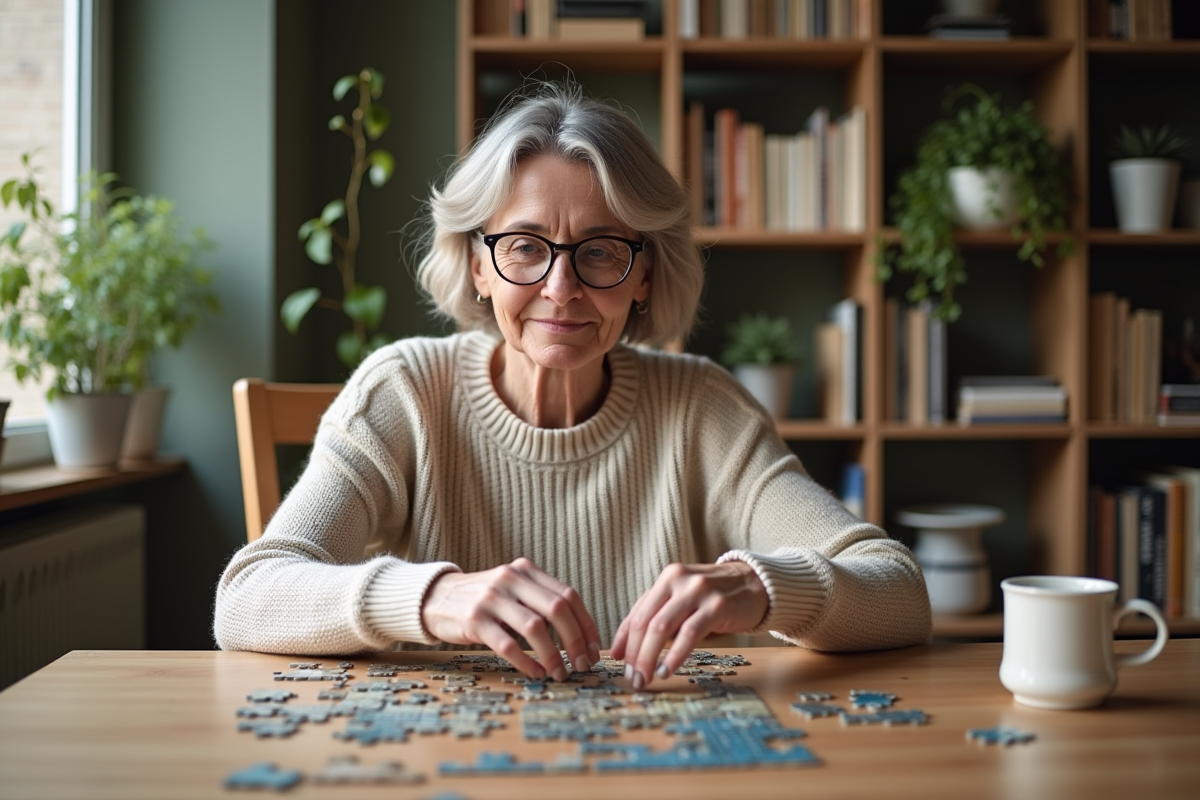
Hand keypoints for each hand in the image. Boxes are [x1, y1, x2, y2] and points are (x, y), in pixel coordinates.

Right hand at [420, 557, 600, 680]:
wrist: (434, 599)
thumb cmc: (482, 600)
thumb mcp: (512, 589)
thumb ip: (539, 601)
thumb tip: (580, 636)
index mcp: (525, 570)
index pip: (568, 595)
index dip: (586, 624)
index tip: (595, 649)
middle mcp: (510, 578)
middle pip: (557, 609)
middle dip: (575, 640)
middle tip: (582, 664)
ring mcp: (491, 598)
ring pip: (535, 628)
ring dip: (554, 655)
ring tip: (560, 673)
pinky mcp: (474, 620)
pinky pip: (508, 645)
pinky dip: (527, 662)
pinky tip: (536, 672)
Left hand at [610, 561, 767, 689]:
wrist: (756, 584)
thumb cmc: (715, 596)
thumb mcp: (684, 599)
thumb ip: (657, 615)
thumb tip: (623, 648)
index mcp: (667, 578)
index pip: (638, 612)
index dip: (624, 640)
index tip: (617, 662)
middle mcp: (679, 580)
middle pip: (646, 621)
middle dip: (635, 654)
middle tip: (632, 678)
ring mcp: (698, 591)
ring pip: (662, 627)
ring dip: (649, 657)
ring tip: (646, 678)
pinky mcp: (717, 607)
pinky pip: (689, 634)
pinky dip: (674, 655)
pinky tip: (667, 670)